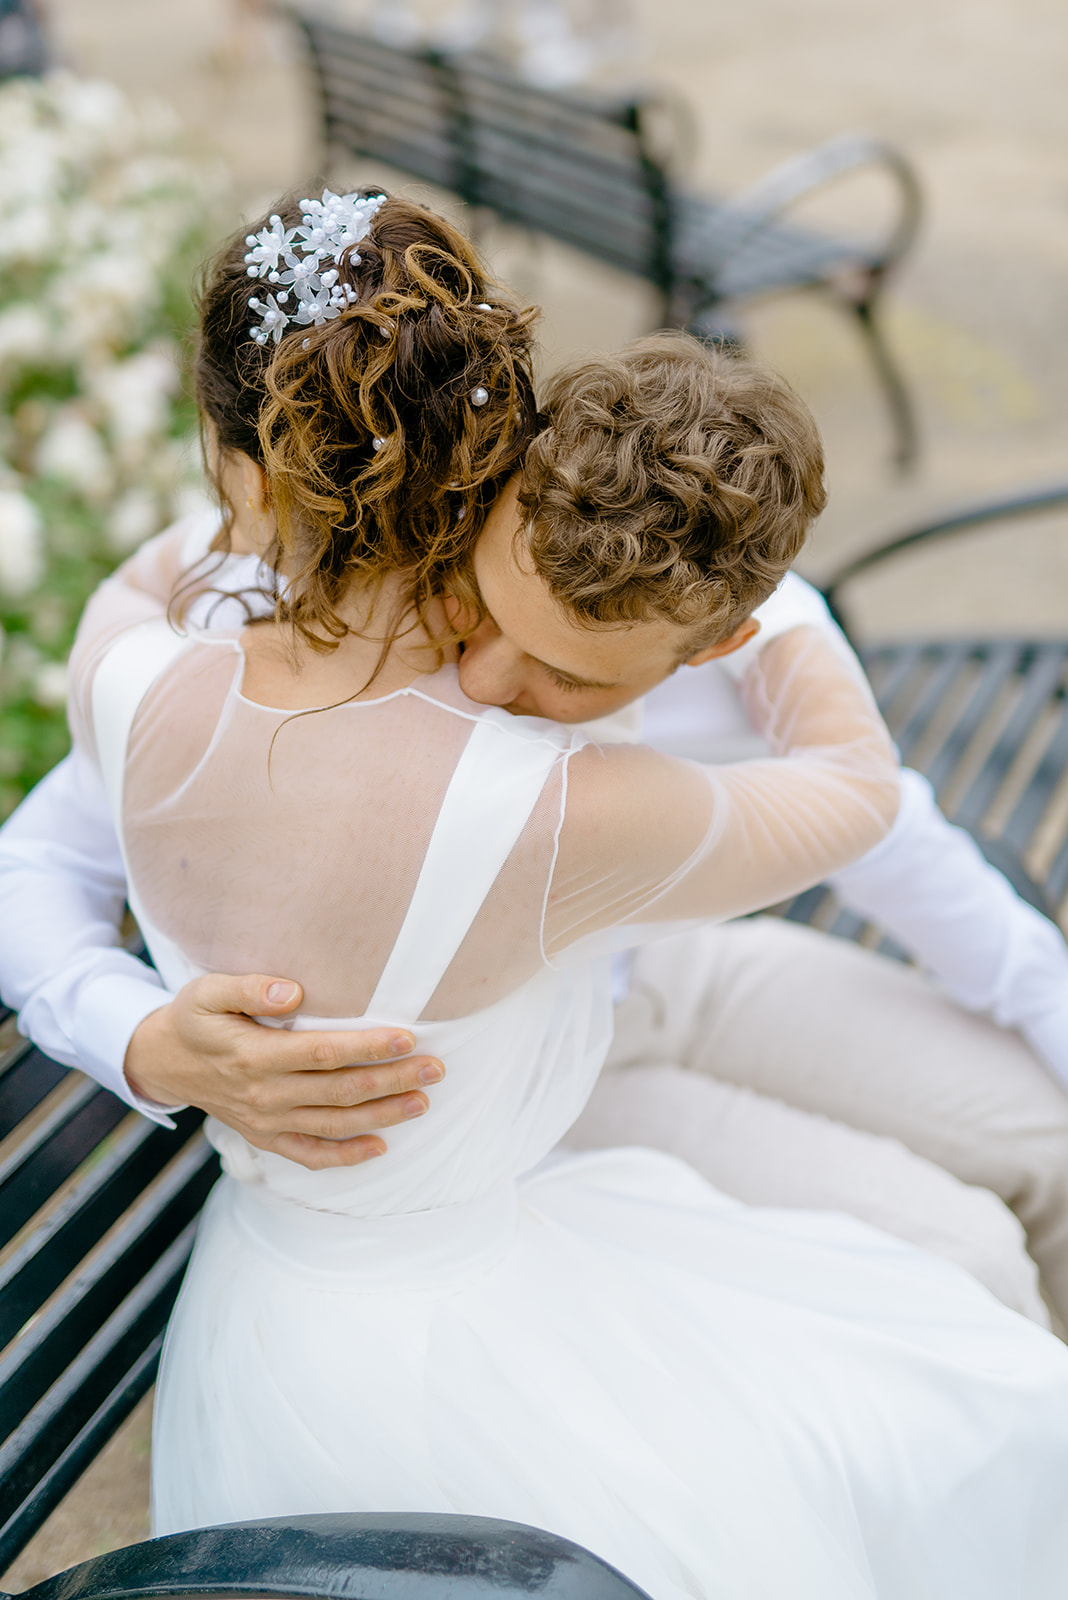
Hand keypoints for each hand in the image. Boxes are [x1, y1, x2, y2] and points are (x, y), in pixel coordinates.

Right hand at [124, 973, 443, 1169]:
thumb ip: (249, 988)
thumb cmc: (194, 1017)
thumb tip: (292, 990)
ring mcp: (266, 1122)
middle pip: (340, 1091)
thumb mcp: (207, 991)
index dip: (367, 1047)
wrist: (165, 1061)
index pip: (323, 1053)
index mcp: (253, 1056)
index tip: (408, 1037)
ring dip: (383, 1115)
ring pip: (335, 1124)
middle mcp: (264, 1095)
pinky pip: (311, 1155)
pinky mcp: (266, 1138)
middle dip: (392, 1080)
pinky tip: (382, 1147)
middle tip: (436, 1068)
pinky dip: (347, 1156)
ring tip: (423, 1101)